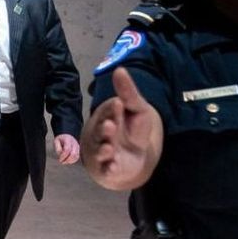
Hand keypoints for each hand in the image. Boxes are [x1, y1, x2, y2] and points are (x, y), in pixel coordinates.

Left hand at [53, 133, 79, 164]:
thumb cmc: (61, 139)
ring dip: (70, 161)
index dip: (63, 156)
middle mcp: (74, 143)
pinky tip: (68, 161)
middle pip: (73, 154)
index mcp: (68, 140)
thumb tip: (60, 155)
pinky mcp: (78, 150)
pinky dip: (73, 161)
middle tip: (62, 162)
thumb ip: (57, 148)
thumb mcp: (56, 141)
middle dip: (67, 160)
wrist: (67, 136)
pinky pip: (77, 157)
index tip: (59, 159)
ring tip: (64, 162)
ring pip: (76, 156)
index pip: (67, 149)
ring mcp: (77, 147)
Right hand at [81, 67, 162, 190]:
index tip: (118, 104)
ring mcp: (104, 152)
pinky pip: (105, 169)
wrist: (131, 157)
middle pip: (101, 132)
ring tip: (109, 147)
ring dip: (104, 149)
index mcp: (108, 118)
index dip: (112, 110)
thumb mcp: (137, 109)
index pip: (108, 112)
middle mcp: (102, 135)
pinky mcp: (108, 168)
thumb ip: (128, 92)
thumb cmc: (132, 130)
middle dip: (105, 129)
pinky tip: (112, 167)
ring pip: (100, 150)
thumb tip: (119, 69)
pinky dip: (107, 168)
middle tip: (111, 125)